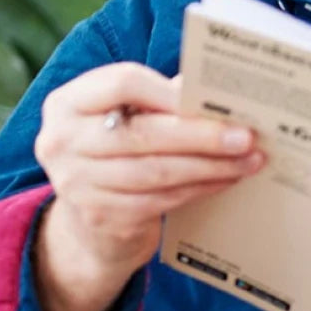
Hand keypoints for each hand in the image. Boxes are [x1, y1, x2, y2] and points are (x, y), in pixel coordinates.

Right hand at [32, 63, 263, 310]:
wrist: (89, 227)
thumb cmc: (116, 154)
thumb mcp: (123, 120)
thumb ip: (159, 100)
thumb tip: (222, 91)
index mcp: (67, 103)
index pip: (121, 83)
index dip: (168, 91)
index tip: (209, 99)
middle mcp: (62, 141)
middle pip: (143, 133)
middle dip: (202, 134)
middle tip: (246, 136)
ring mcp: (77, 183)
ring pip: (157, 171)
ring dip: (211, 166)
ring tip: (248, 160)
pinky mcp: (101, 217)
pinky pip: (162, 199)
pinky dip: (200, 188)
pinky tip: (225, 180)